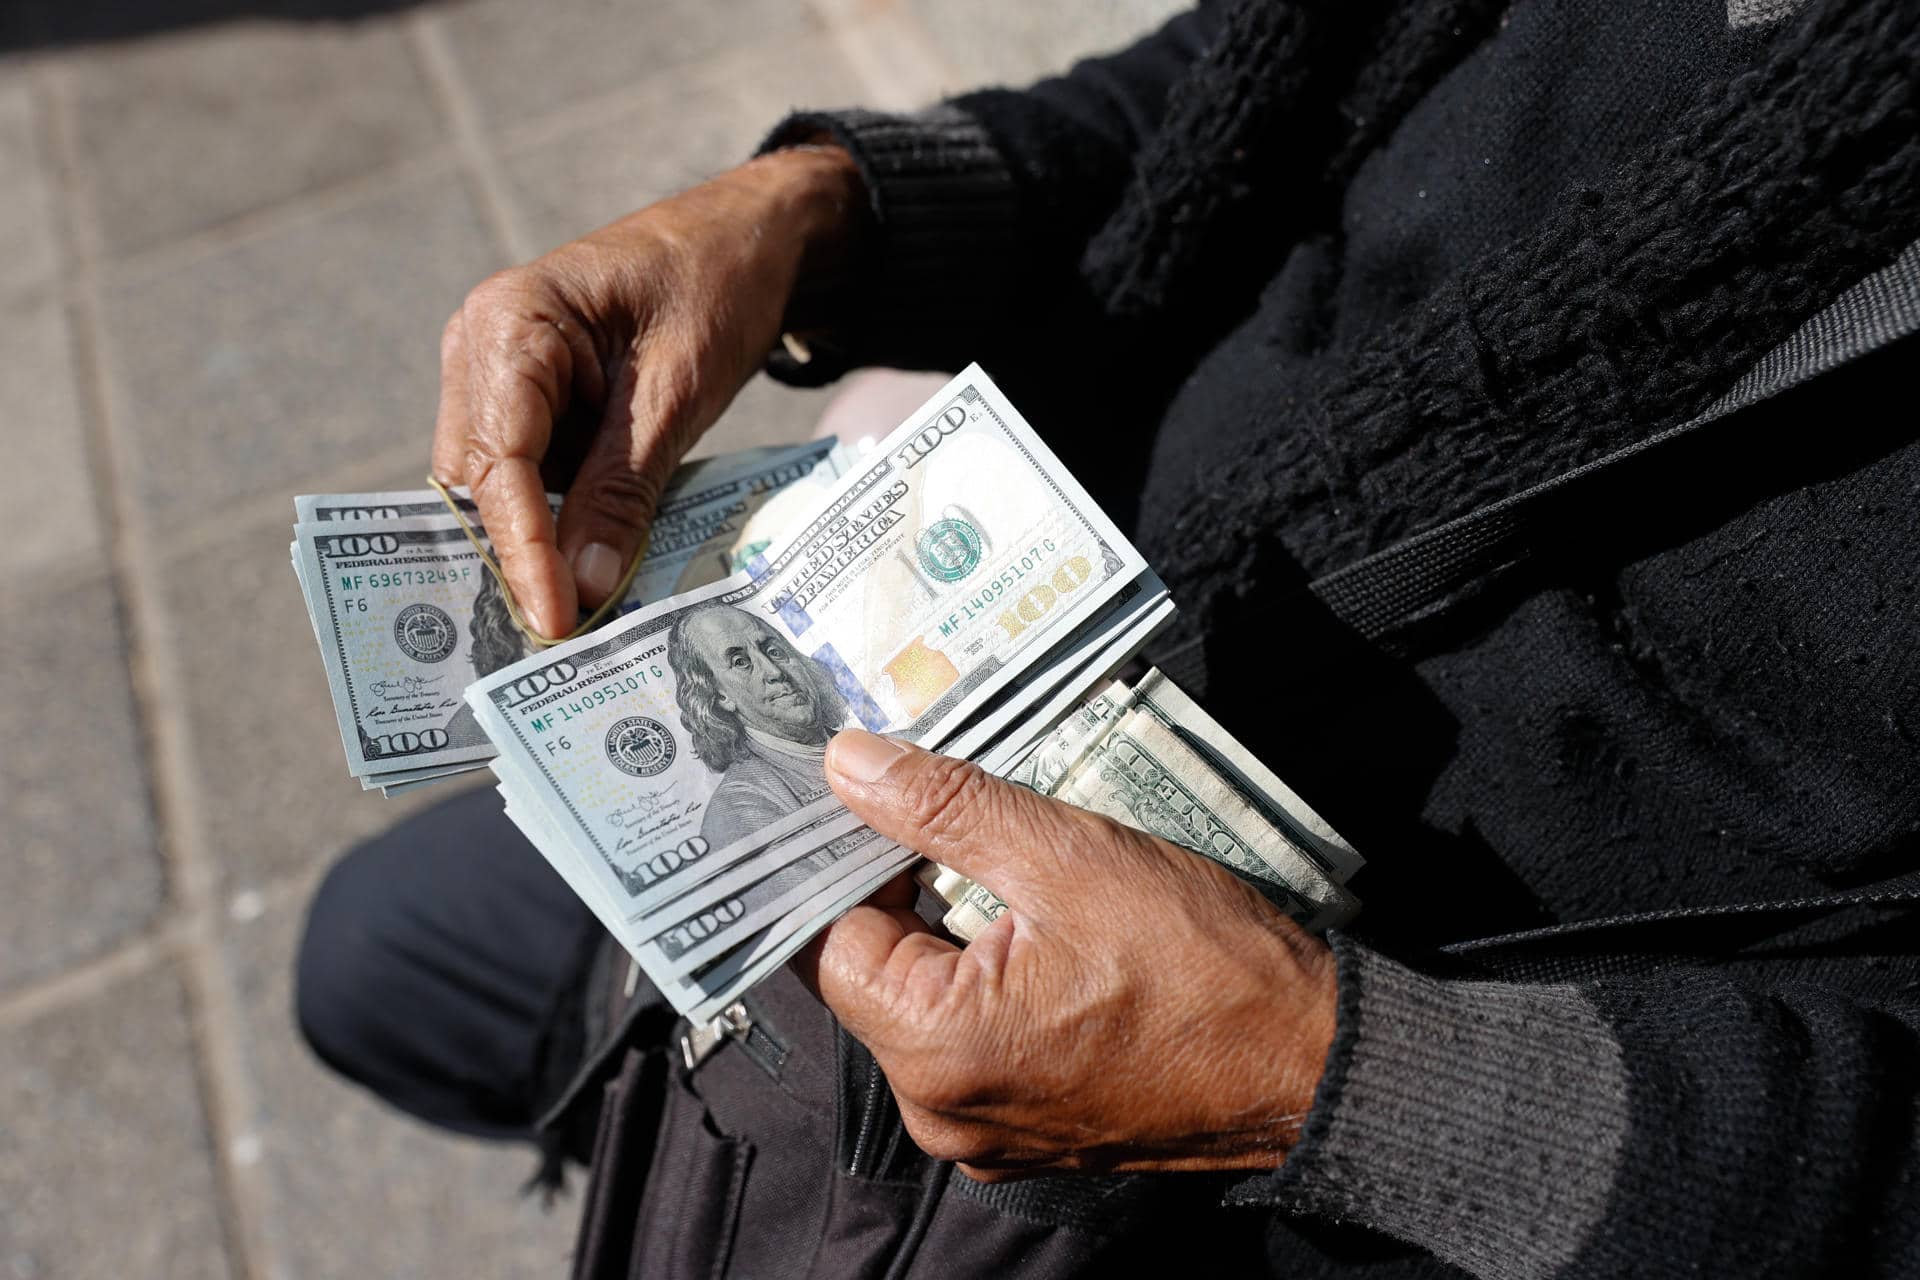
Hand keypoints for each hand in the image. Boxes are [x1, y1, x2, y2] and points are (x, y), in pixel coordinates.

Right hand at [432, 145, 866, 638]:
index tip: (552, 621)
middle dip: (515, 558)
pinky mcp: (533, 398)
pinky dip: (557, 519)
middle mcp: (482, 345)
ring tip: (575, 622)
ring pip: (498, 485)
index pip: (496, 462)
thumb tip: (584, 589)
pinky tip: (587, 571)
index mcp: (509, 322)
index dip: (522, 549)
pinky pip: (530, 472)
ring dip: (534, 545)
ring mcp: (499, 371)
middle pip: (478, 480)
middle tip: (558, 641)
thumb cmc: (718, 283)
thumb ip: (624, 489)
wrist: (753, 233)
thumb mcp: (678, 392)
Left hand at [796, 729, 1338, 1179]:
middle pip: (875, 976)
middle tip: (963, 825)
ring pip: (926, 1007)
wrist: (1315, 1062)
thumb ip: (942, 808)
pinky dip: (992, 983)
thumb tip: (846, 765)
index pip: (832, 941)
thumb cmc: (1208, 967)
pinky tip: (1047, 936)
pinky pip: (975, 1043)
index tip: (889, 804)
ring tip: (1021, 879)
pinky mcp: (1031, 1129)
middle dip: (906, 895)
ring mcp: (989, 1132)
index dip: (851, 862)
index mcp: (937, 1054)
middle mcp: (945, 1114)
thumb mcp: (1068, 856)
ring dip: (953, 935)